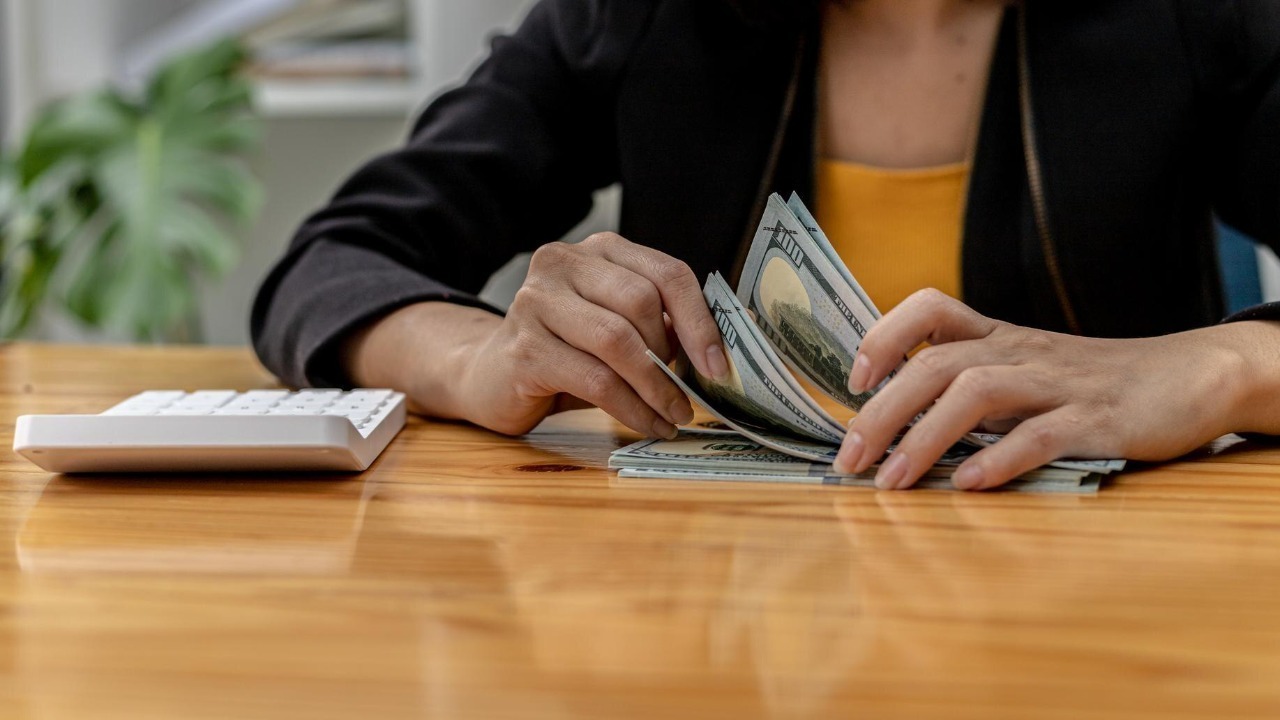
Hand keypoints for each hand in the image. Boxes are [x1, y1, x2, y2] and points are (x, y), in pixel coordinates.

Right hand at [452, 233, 727, 436]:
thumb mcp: (615, 326)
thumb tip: (714, 353)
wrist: (490, 376)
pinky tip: (645, 424)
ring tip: (673, 416)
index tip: (717, 364)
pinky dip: (631, 409)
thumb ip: (656, 325)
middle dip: (672, 357)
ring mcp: (536, 302)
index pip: (666, 272)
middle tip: (685, 395)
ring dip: (655, 388)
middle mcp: (562, 264)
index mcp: (597, 251)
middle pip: (641, 302)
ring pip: (618, 342)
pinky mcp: (524, 347)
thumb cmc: (565, 352)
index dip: (699, 320)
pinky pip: (595, 381)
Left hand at [833, 289, 1259, 490]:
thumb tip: (893, 421)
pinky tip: (967, 485)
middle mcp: (1020, 352)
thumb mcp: (1024, 369)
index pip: (931, 307)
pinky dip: (999, 459)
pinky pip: (1040, 434)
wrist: (1190, 378)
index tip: (854, 380)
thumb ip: (969, 384)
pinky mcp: (1096, 420)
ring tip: (893, 481)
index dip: (885, 335)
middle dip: (883, 411)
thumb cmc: (1090, 384)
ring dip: (925, 437)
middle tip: (849, 458)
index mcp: (999, 337)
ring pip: (976, 393)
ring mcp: (1057, 383)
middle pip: (936, 364)